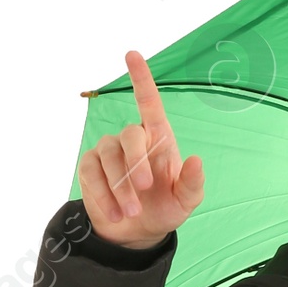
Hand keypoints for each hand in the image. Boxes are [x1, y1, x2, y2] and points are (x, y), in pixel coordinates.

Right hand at [76, 48, 205, 248]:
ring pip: (107, 155)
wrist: (138, 232)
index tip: (132, 54)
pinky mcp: (90, 168)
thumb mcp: (185, 201)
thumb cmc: (165, 208)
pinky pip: (91, 174)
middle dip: (135, 161)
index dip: (141, 78)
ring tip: (131, 212)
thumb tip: (197, 159)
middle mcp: (132, 139)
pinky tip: (115, 214)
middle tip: (144, 187)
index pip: (149, 103)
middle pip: (128, 135)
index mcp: (158, 138)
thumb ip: (192, 183)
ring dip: (119, 186)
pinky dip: (103, 196)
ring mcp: (108, 151)